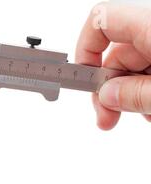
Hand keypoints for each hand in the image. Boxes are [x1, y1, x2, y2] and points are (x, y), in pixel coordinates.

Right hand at [76, 2, 150, 129]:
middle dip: (109, 88)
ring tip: (144, 114)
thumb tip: (108, 95)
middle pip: (117, 52)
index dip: (85, 50)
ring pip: (136, 65)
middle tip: (107, 117)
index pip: (101, 20)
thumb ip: (134, 94)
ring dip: (131, 94)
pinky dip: (148, 88)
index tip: (84, 80)